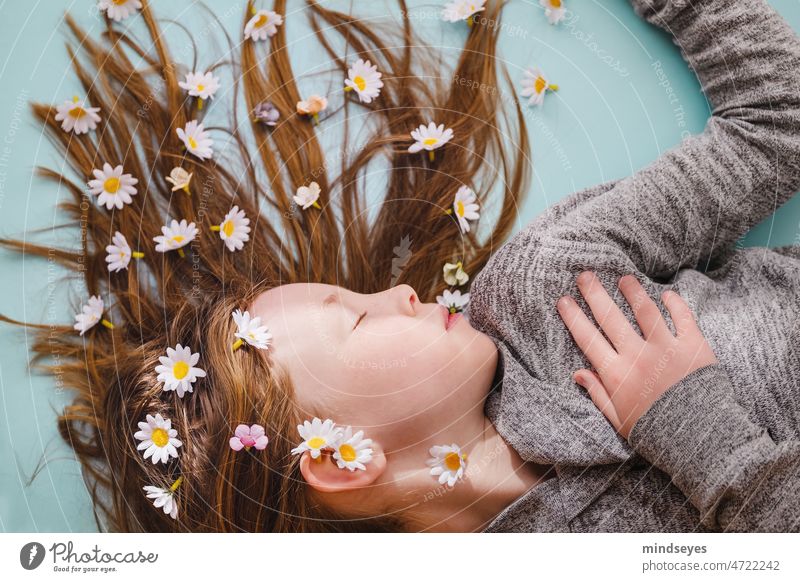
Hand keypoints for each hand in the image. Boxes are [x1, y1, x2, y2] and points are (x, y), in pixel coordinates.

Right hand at [556, 271, 717, 439]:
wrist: (699, 440)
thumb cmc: (655, 433)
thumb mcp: (619, 419)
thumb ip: (598, 394)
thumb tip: (578, 373)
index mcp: (617, 374)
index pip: (588, 339)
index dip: (573, 317)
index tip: (563, 300)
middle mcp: (638, 356)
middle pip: (611, 318)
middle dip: (595, 294)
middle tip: (585, 276)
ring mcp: (666, 348)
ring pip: (645, 311)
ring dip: (632, 291)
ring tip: (624, 278)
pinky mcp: (693, 346)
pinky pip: (683, 318)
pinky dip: (675, 304)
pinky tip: (667, 293)